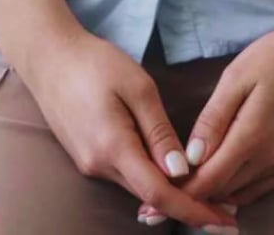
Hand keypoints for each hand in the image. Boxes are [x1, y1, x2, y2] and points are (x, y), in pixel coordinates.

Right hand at [11, 23, 239, 230]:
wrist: (47, 55)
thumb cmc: (94, 62)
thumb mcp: (137, 87)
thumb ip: (160, 131)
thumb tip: (181, 172)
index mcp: (114, 148)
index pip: (160, 195)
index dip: (195, 211)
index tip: (225, 221)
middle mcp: (99, 165)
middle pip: (151, 197)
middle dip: (188, 204)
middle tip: (226, 204)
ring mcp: (89, 164)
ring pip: (137, 186)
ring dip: (168, 191)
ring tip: (202, 185)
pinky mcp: (85, 157)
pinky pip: (124, 174)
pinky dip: (149, 178)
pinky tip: (164, 168)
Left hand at [141, 12, 273, 215]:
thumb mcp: (238, 76)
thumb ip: (214, 118)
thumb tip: (191, 157)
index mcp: (252, 137)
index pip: (210, 179)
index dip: (182, 192)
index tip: (155, 198)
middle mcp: (272, 158)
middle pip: (225, 191)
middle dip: (194, 198)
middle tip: (162, 201)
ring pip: (245, 192)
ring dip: (218, 197)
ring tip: (189, 196)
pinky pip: (265, 186)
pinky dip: (242, 191)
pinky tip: (227, 186)